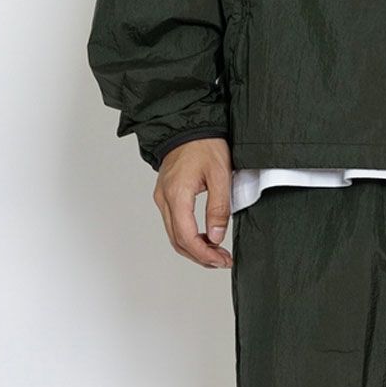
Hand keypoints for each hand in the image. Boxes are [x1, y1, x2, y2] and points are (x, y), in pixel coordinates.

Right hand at [152, 138, 232, 267]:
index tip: (221, 260)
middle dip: (200, 256)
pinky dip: (188, 236)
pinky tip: (205, 238)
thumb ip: (218, 207)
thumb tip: (216, 237)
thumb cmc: (205, 144)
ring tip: (216, 253)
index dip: (204, 254)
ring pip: (174, 234)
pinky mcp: (166, 195)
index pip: (186, 237)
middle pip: (177, 240)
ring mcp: (162, 197)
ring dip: (194, 248)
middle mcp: (164, 199)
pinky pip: (173, 223)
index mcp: (176, 195)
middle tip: (222, 261)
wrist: (190, 125)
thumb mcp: (220, 175)